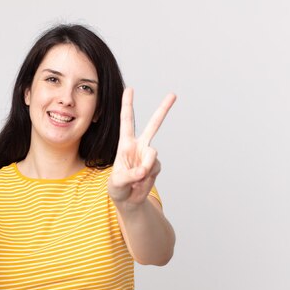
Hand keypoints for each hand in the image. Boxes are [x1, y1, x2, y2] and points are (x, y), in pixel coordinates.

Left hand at [108, 87, 175, 207]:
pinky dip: (148, 177)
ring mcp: (149, 156)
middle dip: (163, 109)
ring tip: (136, 178)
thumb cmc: (117, 188)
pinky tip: (141, 181)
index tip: (130, 89)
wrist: (128, 200)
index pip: (127, 121)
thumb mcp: (116, 182)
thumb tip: (144, 170)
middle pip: (153, 125)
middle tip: (173, 94)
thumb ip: (129, 176)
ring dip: (145, 167)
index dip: (127, 105)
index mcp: (126, 143)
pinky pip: (155, 168)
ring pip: (152, 155)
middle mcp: (139, 146)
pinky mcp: (156, 166)